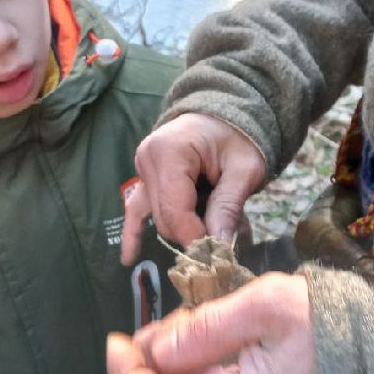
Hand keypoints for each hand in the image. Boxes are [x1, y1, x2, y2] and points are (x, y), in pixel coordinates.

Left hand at [106, 273, 315, 373]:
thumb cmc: (326, 326)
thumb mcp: (264, 308)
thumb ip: (205, 328)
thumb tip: (153, 347)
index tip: (117, 340)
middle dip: (146, 364)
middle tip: (160, 318)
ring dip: (168, 362)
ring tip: (187, 321)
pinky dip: (189, 367)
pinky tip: (204, 336)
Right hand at [121, 113, 266, 264]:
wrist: (226, 115)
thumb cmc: (238, 137)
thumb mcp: (244, 169)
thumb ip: (229, 206)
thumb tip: (219, 246)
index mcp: (170, 152)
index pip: (176, 210)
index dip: (196, 237)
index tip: (219, 252)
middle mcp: (147, 160)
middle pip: (166, 218)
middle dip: (194, 234)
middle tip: (225, 239)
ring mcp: (142, 170)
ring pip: (158, 219)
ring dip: (183, 232)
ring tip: (207, 243)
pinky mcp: (145, 180)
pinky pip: (135, 210)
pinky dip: (133, 233)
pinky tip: (128, 258)